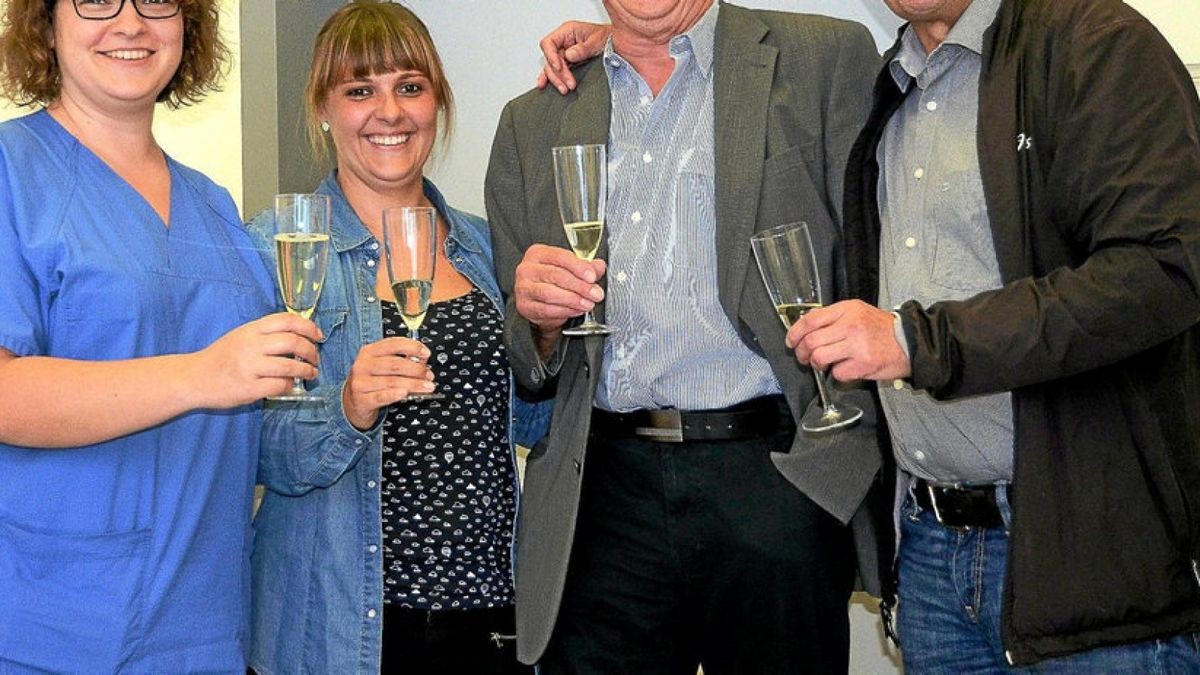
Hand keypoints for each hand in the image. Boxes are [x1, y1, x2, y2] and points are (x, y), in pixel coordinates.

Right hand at [193, 312, 322, 405]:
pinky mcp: (248, 388)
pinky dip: (290, 385)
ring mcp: (249, 367)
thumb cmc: (222, 357)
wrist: (194, 378)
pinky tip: (290, 385)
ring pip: (289, 366)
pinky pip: (279, 386)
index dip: (308, 326)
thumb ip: (266, 334)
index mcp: (251, 330)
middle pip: (292, 342)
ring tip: (310, 373)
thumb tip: (299, 335)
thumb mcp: (242, 336)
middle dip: (311, 351)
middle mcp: (251, 346)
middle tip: (316, 358)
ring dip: (306, 370)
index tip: (318, 335)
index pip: (286, 320)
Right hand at [342, 337, 435, 429]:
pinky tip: (405, 393)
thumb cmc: (371, 380)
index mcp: (369, 351)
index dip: (412, 347)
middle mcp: (363, 365)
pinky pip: (381, 396)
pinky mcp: (361, 399)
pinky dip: (395, 395)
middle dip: (417, 370)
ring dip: (413, 384)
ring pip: (391, 381)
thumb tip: (422, 361)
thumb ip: (400, 360)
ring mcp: (360, 382)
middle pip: (395, 364)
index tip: (426, 354)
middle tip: (429, 375)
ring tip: (427, 387)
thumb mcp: (381, 365)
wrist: (352, 402)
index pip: (393, 344)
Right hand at [515, 244, 605, 352]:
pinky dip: (565, 311)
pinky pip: (546, 310)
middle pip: (556, 275)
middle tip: (595, 293)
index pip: (560, 257)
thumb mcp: (570, 270)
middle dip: (579, 286)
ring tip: (588, 303)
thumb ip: (586, 267)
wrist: (538, 302)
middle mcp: (527, 269)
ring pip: (549, 293)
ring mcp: (523, 288)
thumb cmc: (553, 282)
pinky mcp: (524, 306)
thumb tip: (599, 266)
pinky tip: (577, 310)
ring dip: (573, 300)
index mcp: (538, 254)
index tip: (592, 276)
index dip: (578, 267)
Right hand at [536, 21, 611, 93]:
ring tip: (566, 89)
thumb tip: (569, 55)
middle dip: (558, 74)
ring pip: (552, 68)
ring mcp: (565, 54)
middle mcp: (564, 43)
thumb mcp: (598, 40)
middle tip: (569, 84)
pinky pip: (556, 72)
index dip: (550, 56)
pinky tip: (545, 85)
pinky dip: (551, 79)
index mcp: (568, 32)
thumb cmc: (608, 38)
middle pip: (550, 59)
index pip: (549, 43)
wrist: (619, 45)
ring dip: (557, 80)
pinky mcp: (568, 64)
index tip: (559, 67)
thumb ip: (583, 48)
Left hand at [785, 300, 911, 381]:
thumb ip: (834, 318)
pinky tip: (845, 368)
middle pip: (810, 341)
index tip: (791, 341)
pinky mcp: (863, 364)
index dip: (794, 333)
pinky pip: (837, 373)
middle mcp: (851, 325)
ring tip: (822, 364)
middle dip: (801, 353)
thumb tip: (807, 328)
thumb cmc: (882, 329)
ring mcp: (857, 345)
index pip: (810, 320)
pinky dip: (837, 374)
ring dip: (816, 364)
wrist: (910, 342)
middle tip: (804, 357)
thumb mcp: (858, 313)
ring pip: (819, 358)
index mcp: (847, 310)